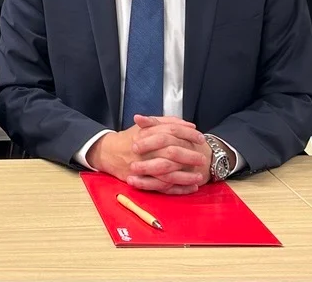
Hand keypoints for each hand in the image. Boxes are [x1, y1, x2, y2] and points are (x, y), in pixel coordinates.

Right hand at [89, 116, 206, 195]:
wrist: (108, 153)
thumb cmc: (130, 138)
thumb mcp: (145, 125)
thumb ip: (166, 122)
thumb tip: (189, 124)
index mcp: (146, 133)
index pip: (171, 131)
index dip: (187, 133)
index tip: (200, 137)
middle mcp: (144, 149)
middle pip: (171, 152)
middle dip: (189, 156)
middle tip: (202, 158)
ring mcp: (142, 166)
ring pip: (167, 172)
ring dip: (185, 175)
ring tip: (199, 176)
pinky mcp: (141, 180)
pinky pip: (162, 187)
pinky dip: (177, 188)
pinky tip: (190, 187)